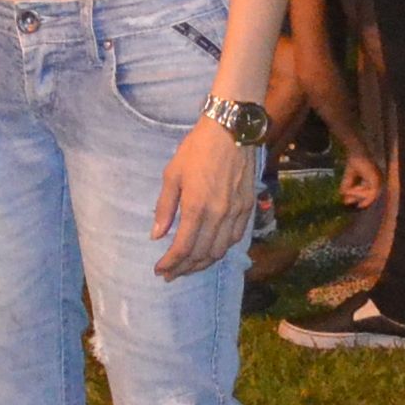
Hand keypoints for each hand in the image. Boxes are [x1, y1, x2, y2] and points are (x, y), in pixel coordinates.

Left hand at [150, 117, 260, 277]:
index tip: (159, 270)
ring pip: (220, 250)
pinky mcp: (248, 207)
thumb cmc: (196, 149)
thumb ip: (165, 207)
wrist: (231, 130)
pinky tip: (211, 251)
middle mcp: (218, 215)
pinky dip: (221, 249)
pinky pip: (235, 238)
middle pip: (201, 254)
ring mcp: (236, 213)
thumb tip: (156, 235)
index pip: (183, 248)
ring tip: (188, 267)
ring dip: (203, 263)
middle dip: (184, 268)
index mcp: (196, 207)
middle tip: (171, 274)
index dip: (170, 263)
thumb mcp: (172, 174)